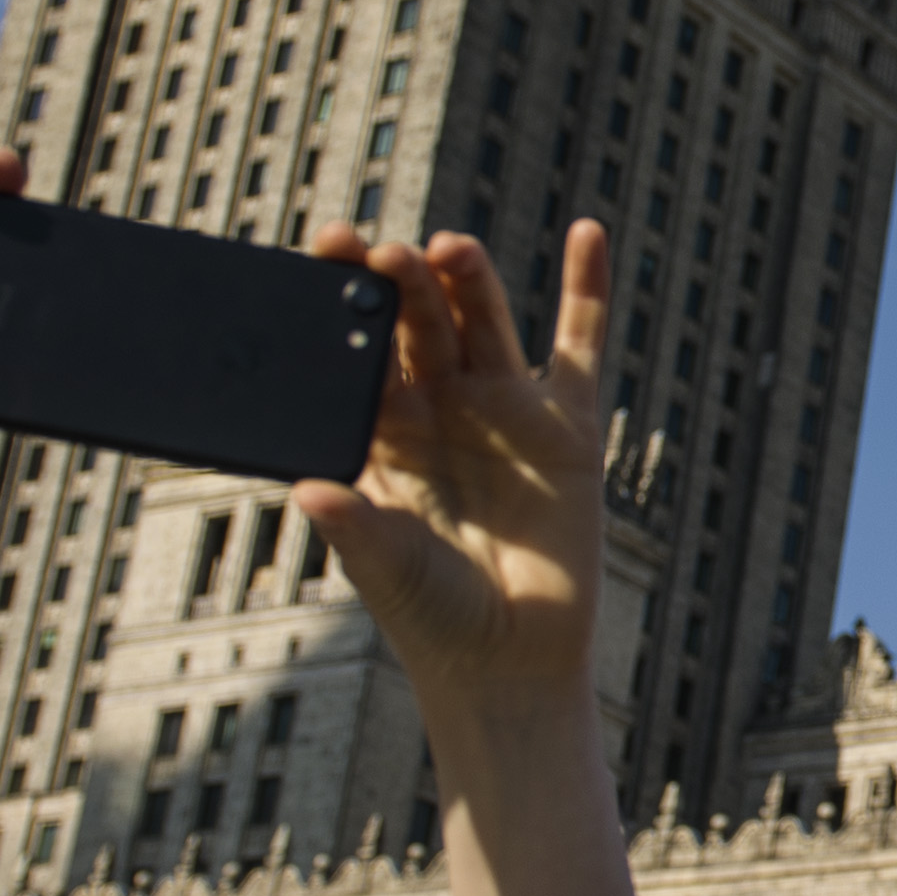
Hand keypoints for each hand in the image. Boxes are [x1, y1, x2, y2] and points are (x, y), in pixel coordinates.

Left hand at [296, 218, 609, 713]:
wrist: (511, 664)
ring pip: (484, 320)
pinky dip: (587, 287)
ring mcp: (504, 410)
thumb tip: (309, 492)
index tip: (327, 250)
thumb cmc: (432, 618)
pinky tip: (586, 231)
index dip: (342, 296)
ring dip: (468, 278)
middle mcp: (440, 408)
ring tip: (448, 247)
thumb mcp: (385, 569)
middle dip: (400, 285)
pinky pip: (579, 344)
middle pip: (418, 323)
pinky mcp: (567, 426)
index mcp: (382, 432)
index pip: (357, 347)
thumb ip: (354, 527)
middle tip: (385, 254)